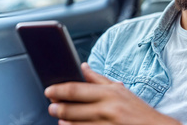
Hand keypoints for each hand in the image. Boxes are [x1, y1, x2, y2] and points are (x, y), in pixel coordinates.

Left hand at [45, 63, 180, 124]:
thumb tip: (83, 66)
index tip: (49, 91)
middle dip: (57, 108)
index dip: (59, 90)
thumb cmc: (138, 110)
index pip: (76, 90)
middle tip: (51, 107)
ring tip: (60, 119)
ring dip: (64, 122)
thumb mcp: (120, 90)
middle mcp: (107, 109)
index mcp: (109, 93)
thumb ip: (99, 79)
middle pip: (72, 109)